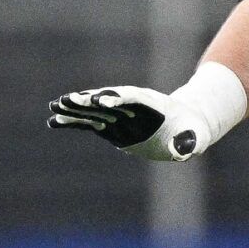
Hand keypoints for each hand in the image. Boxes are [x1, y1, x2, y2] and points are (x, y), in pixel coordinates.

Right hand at [47, 85, 198, 160]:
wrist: (182, 126)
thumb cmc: (190, 130)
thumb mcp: (194, 136)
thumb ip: (188, 142)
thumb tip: (184, 149)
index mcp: (150, 103)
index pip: (131, 98)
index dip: (116, 98)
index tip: (99, 101)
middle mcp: (130, 106)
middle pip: (106, 99)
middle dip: (88, 100)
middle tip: (67, 99)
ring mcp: (118, 114)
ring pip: (93, 109)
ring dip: (75, 108)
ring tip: (54, 106)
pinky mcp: (111, 125)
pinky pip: (89, 122)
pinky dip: (73, 122)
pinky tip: (54, 122)